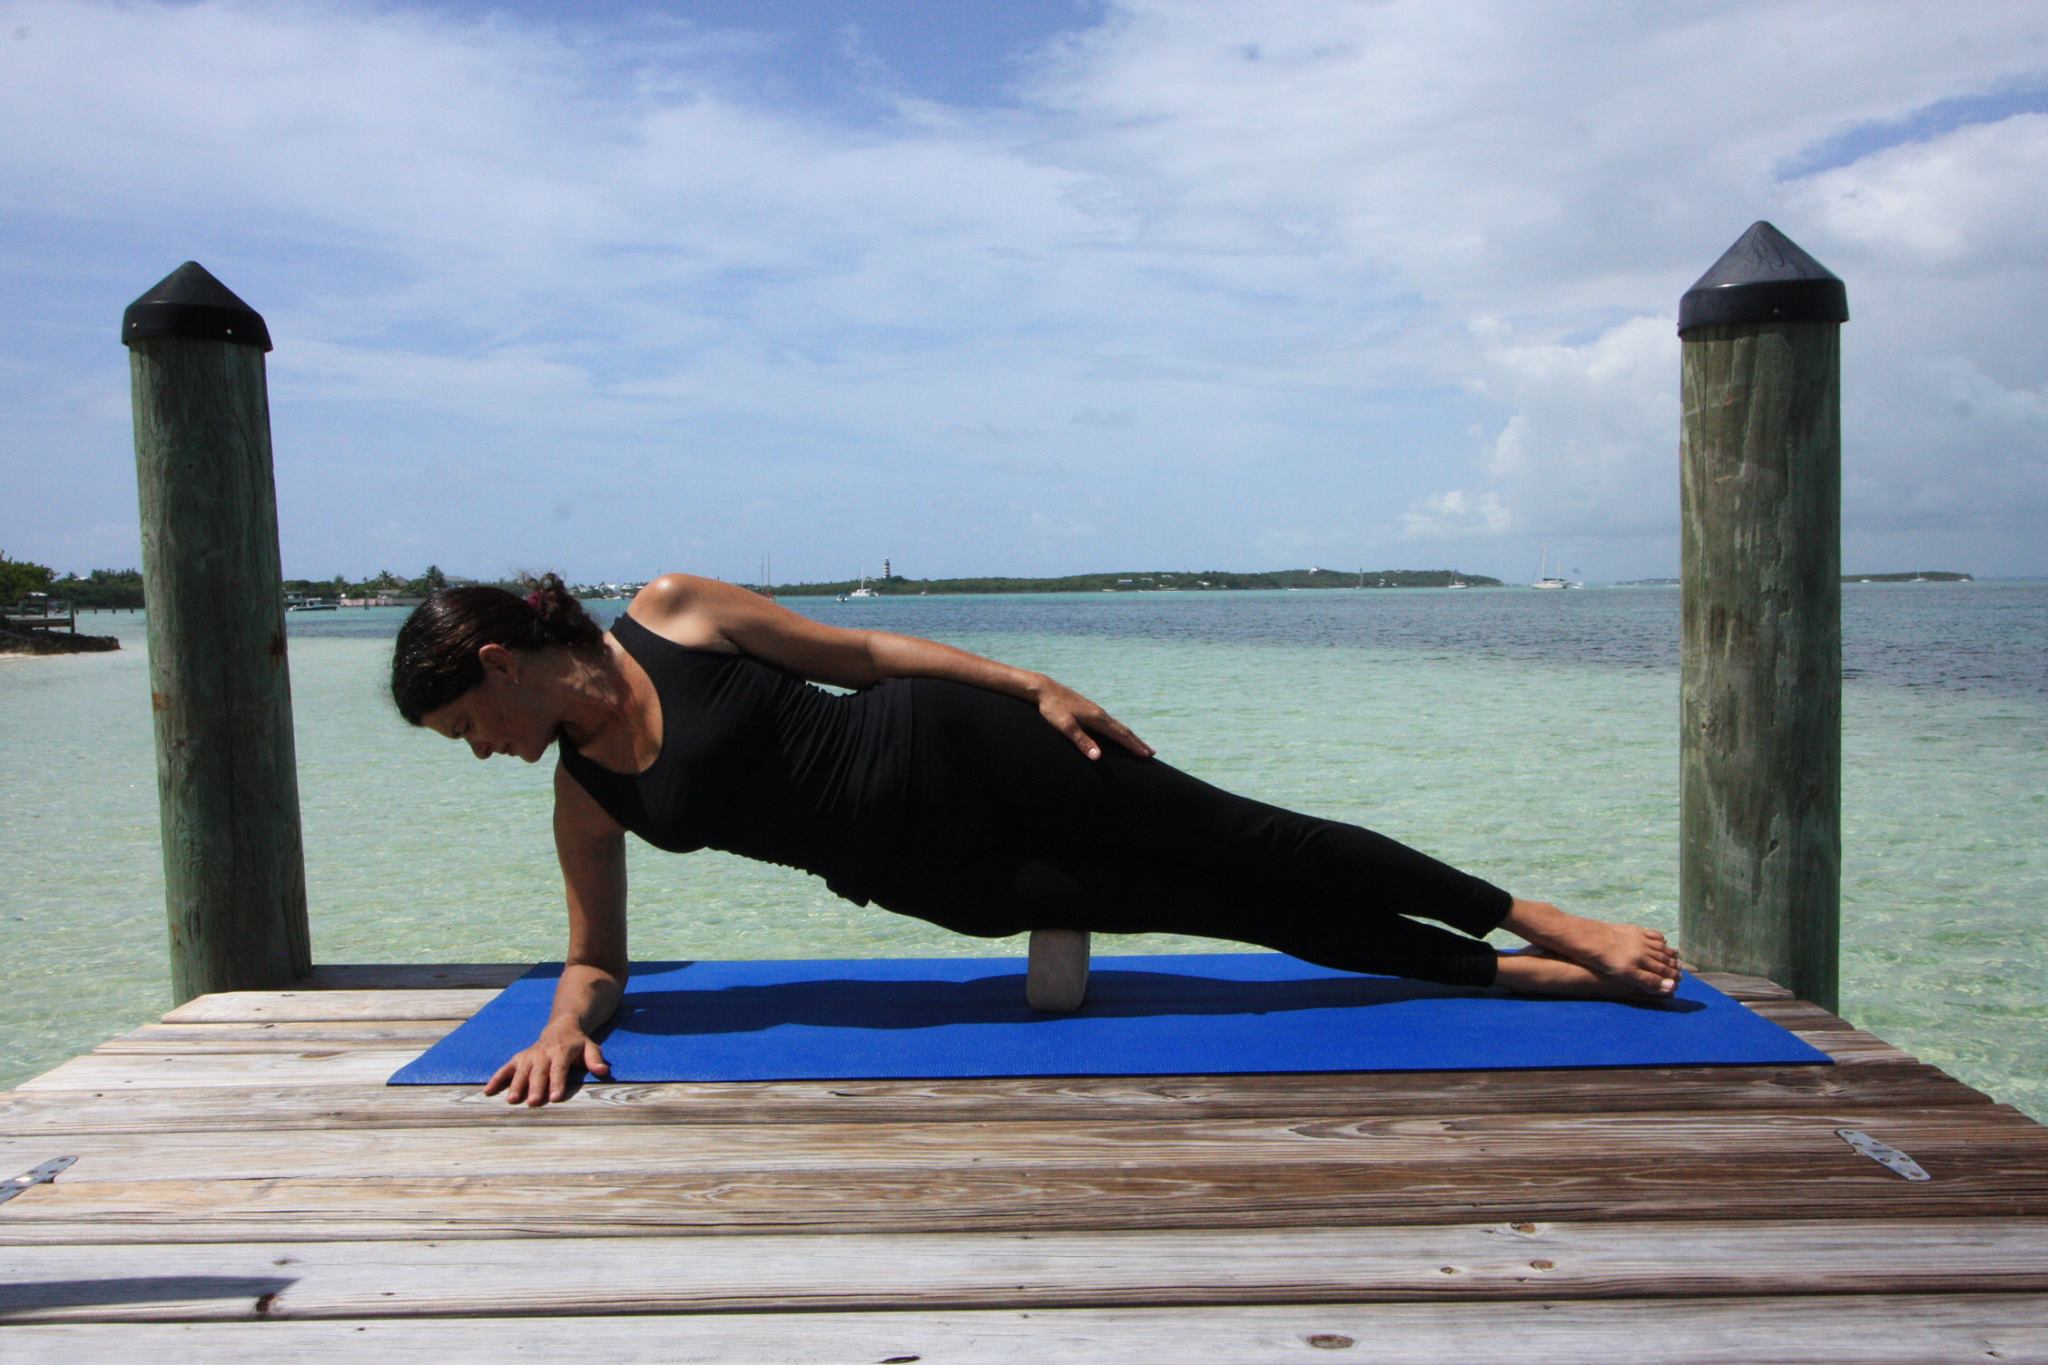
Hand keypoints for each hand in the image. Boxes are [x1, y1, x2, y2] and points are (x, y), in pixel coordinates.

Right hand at [482, 1027, 611, 1107]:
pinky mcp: (519, 1059)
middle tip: (532, 1103)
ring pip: (521, 1072)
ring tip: (512, 1100)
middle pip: (538, 1073)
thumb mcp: (590, 1047)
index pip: (558, 1070)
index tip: (554, 1098)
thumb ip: (595, 1059)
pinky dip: (496, 1079)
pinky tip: (488, 1091)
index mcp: (561, 1052)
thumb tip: (603, 1070)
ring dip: (516, 1086)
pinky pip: (505, 1069)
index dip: (556, 1083)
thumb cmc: (577, 1043)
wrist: (561, 1027)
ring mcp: (529, 1056)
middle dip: (535, 1088)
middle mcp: (542, 1054)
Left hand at [1034, 677, 1155, 760]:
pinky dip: (1120, 730)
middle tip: (1151, 753)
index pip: (1120, 735)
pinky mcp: (1090, 709)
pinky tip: (1117, 733)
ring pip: (1118, 725)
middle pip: (1123, 730)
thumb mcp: (1065, 726)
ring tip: (1139, 744)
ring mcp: (1095, 710)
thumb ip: (1082, 741)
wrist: (1044, 689)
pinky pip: (1111, 723)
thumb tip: (1098, 757)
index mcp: (1097, 718)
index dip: (1133, 746)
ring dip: (1130, 736)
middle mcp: (1100, 713)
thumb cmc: (1053, 709)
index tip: (1146, 755)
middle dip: (1137, 742)